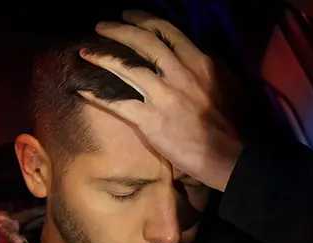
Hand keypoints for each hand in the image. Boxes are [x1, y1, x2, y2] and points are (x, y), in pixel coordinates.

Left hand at [78, 10, 242, 190]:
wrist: (231, 156)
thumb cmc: (231, 123)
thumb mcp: (228, 84)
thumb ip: (209, 66)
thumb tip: (195, 53)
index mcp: (199, 62)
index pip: (167, 32)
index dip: (143, 20)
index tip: (127, 16)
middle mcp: (180, 73)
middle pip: (143, 43)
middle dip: (117, 31)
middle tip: (100, 27)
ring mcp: (164, 96)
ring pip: (126, 68)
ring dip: (101, 57)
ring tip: (85, 53)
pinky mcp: (150, 120)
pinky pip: (117, 103)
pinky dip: (96, 95)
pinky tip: (81, 90)